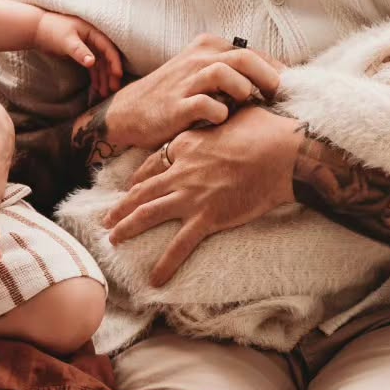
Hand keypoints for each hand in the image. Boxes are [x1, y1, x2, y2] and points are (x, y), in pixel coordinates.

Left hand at [33, 11, 124, 102]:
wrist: (37, 30)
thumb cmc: (52, 30)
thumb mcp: (66, 40)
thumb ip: (79, 51)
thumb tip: (92, 62)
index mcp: (93, 33)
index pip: (108, 48)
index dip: (114, 62)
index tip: (117, 75)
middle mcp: (93, 40)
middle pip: (106, 59)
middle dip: (110, 74)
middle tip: (114, 89)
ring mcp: (88, 48)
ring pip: (100, 66)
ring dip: (103, 79)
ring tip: (104, 94)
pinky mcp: (81, 55)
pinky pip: (92, 69)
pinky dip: (95, 79)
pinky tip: (97, 91)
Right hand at [100, 33, 280, 150]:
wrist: (129, 113)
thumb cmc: (175, 95)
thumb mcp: (200, 73)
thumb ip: (231, 72)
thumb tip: (275, 83)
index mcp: (207, 47)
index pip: (253, 53)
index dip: (275, 71)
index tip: (289, 90)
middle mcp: (197, 59)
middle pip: (244, 57)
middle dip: (268, 77)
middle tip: (277, 98)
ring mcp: (185, 81)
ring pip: (225, 74)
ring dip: (242, 90)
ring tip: (247, 105)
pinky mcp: (176, 105)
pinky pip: (207, 106)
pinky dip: (220, 114)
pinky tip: (222, 121)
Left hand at [108, 103, 302, 284]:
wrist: (283, 153)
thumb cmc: (265, 130)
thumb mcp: (234, 115)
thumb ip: (222, 118)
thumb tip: (228, 110)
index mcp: (186, 144)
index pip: (153, 164)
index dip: (139, 178)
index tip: (131, 187)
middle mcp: (181, 170)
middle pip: (142, 190)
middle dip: (121, 206)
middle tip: (106, 218)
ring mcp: (191, 195)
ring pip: (149, 214)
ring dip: (127, 228)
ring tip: (113, 240)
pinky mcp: (208, 217)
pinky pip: (180, 245)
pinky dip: (165, 264)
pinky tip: (154, 279)